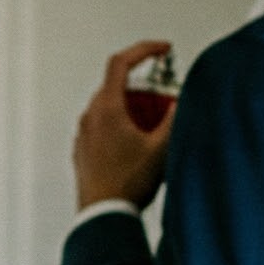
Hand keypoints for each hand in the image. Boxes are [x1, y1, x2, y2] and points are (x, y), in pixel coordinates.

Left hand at [72, 39, 176, 211]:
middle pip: (116, 86)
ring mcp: (83, 134)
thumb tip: (181, 102)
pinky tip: (138, 146)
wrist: (103, 216)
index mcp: (107, 109)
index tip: (161, 49)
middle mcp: (90, 117)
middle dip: (144, 88)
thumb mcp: (162, 148)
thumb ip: (174, 118)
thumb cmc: (126, 185)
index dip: (144, 49)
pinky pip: (102, 127)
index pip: (121, 62)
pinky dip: (121, 126)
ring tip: (153, 128)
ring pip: (109, 107)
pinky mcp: (82, 151)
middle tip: (164, 100)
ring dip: (133, 109)